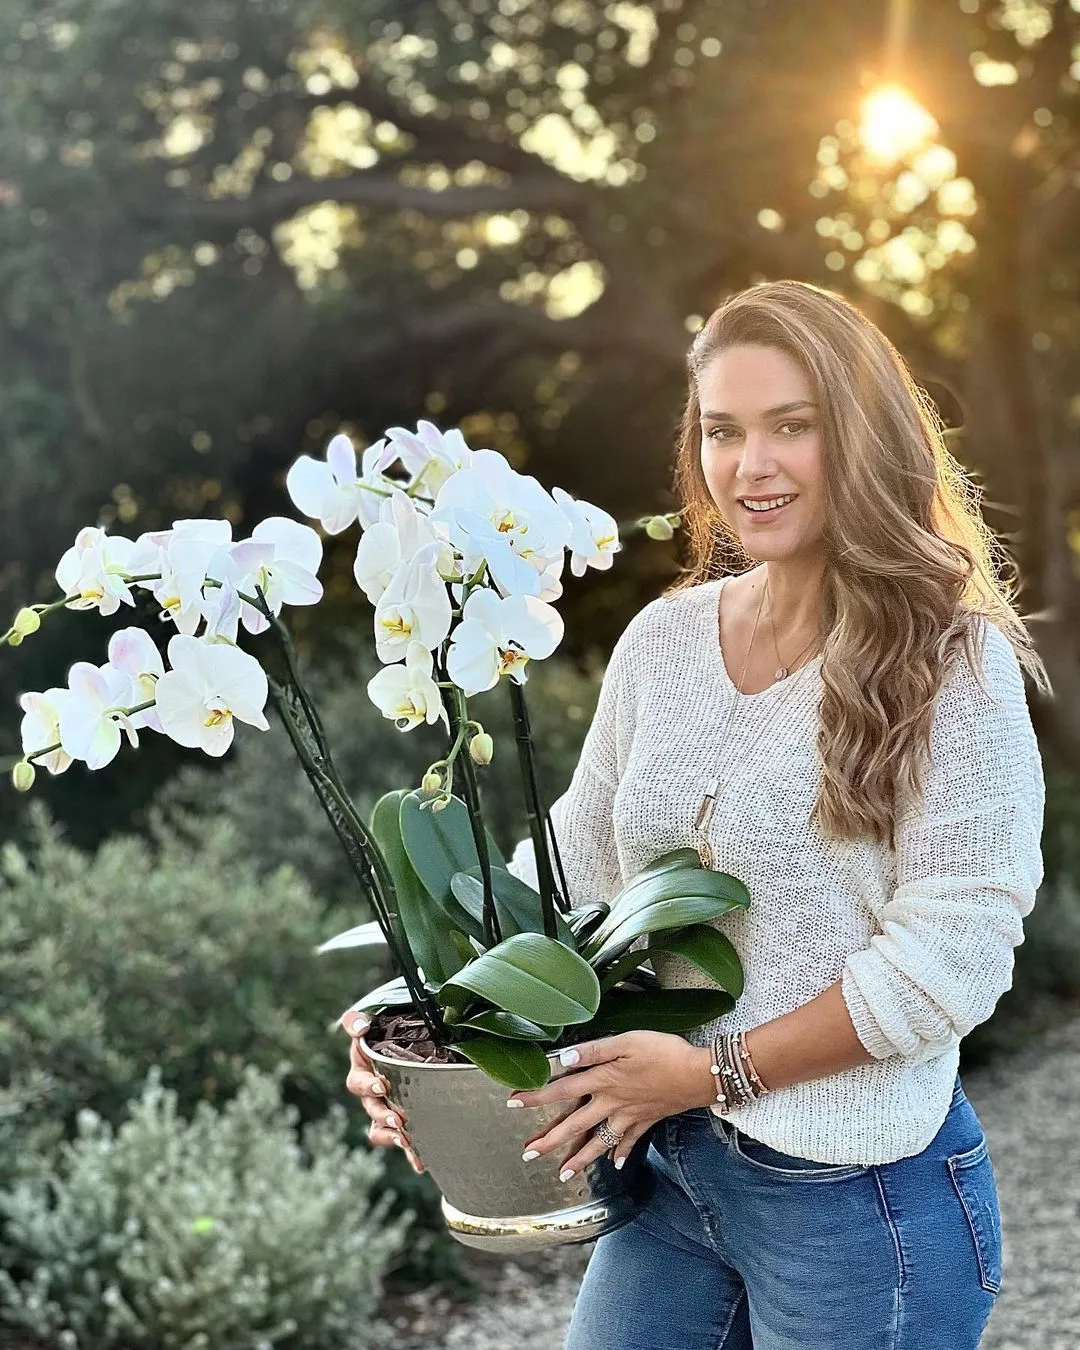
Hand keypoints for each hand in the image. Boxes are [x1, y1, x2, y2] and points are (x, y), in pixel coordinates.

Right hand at [339, 1009, 424, 1173]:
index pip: (358, 1081)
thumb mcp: (367, 1023)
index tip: (382, 1086)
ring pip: (381, 1129)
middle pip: (372, 1109)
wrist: (406, 1039)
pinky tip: (420, 1163)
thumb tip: (360, 1027)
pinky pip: (400, 1140)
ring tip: (407, 1140)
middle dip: (384, 1115)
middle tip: (397, 1119)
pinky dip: (409, 1153)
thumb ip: (356, 1021)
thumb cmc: (383, 1030)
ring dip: (393, 1136)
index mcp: (362, 1069)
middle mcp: (371, 1093)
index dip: (368, 1086)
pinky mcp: (400, 1121)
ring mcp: (384, 1109)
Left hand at [507, 1031, 712, 1180]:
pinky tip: (614, 1165)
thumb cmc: (663, 1052)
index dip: (536, 1096)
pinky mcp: (646, 1120)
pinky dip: (621, 1153)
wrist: (699, 1075)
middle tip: (528, 1153)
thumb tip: (563, 1059)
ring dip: (580, 1158)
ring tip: (563, 1173)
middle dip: (550, 1140)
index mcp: (603, 1080)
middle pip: (575, 1124)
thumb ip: (594, 1050)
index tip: (513, 1102)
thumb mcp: (627, 1041)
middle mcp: (612, 1103)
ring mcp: (629, 1115)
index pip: (561, 1089)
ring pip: (599, 1141)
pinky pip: (630, 1141)